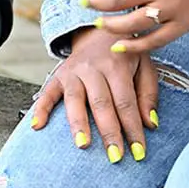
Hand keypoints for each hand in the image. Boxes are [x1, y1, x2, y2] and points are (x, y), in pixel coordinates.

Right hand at [29, 28, 160, 162]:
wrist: (97, 31)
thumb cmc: (124, 55)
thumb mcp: (145, 66)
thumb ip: (148, 94)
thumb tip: (151, 124)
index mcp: (117, 65)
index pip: (126, 102)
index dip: (133, 128)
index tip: (138, 153)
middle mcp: (93, 68)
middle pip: (101, 103)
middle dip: (109, 131)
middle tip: (115, 156)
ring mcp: (72, 71)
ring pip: (74, 99)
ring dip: (78, 123)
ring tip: (82, 145)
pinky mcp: (57, 75)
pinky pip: (46, 92)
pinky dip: (40, 109)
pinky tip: (37, 126)